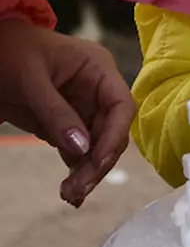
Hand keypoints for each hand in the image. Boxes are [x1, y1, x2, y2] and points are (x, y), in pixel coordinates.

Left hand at [0, 21, 134, 206]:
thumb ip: (55, 113)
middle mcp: (96, 90)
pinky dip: (76, 170)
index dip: (114, 135)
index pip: (121, 105)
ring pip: (96, 145)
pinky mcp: (66, 123)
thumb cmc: (9, 52)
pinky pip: (78, 150)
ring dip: (87, 171)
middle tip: (79, 189)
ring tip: (70, 194)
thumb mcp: (30, 80)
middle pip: (111, 131)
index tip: (97, 162)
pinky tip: (70, 190)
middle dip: (98, 161)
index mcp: (98, 69)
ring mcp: (82, 107)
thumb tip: (81, 149)